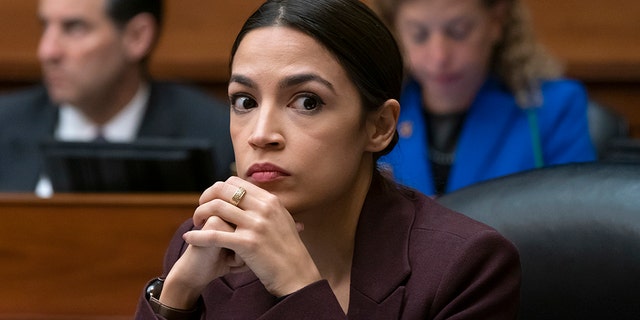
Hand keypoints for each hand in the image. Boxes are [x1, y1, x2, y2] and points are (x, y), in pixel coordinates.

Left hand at [182, 176, 319, 296]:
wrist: (296, 275)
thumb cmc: (288, 251)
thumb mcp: (283, 221)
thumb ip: (267, 208)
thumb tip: (250, 196)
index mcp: (271, 200)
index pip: (236, 182)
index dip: (218, 189)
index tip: (211, 200)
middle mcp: (264, 208)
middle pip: (223, 190)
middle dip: (206, 197)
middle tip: (200, 211)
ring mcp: (256, 225)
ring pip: (217, 208)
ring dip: (200, 214)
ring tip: (196, 223)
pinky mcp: (247, 243)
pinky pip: (214, 235)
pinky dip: (197, 236)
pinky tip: (189, 238)